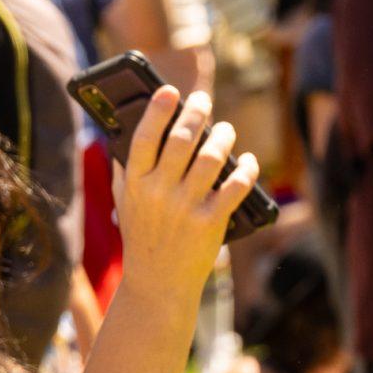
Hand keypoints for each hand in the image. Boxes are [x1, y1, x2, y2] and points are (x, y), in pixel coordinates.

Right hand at [115, 85, 257, 296]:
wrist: (159, 282)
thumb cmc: (143, 237)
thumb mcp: (125, 204)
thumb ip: (125, 171)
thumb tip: (124, 133)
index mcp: (135, 185)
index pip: (144, 139)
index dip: (157, 111)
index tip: (169, 91)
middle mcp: (159, 193)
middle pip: (181, 142)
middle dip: (195, 115)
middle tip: (204, 102)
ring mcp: (186, 208)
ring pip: (211, 159)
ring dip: (223, 138)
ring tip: (227, 130)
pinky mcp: (211, 223)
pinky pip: (235, 187)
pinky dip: (246, 170)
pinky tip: (249, 161)